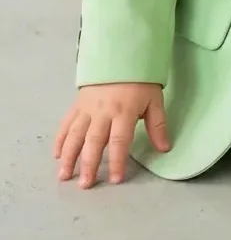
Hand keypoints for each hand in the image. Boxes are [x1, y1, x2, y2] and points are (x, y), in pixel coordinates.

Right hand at [54, 83, 168, 188]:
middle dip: (89, 164)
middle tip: (86, 185)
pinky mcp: (77, 104)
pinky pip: (66, 123)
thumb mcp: (155, 100)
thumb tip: (164, 148)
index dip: (117, 161)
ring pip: (75, 135)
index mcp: (124, 111)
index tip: (116, 179)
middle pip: (94, 141)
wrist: (122, 55)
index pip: (120, 141)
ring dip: (69, 156)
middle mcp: (103, 111)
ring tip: (64, 176)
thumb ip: (158, 125)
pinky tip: (56, 155)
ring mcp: (87, 108)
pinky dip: (60, 139)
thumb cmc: (141, 80)